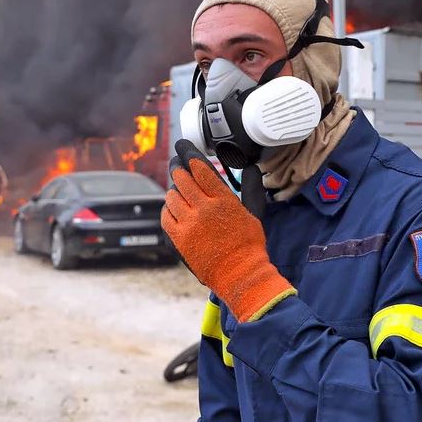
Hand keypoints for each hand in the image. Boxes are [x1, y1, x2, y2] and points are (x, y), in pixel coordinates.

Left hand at [161, 140, 295, 321]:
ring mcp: (189, 224)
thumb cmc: (249, 245)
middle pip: (182, 179)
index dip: (189, 156)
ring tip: (178, 188)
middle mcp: (203, 209)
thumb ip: (251, 188)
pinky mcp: (178, 238)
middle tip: (177, 163)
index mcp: (223, 200)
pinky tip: (173, 208)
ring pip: (172, 196)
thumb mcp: (254, 213)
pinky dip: (168, 209)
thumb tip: (251, 168)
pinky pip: (166, 216)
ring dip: (173, 189)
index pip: (200, 169)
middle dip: (178, 168)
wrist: (239, 273)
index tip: (184, 149)